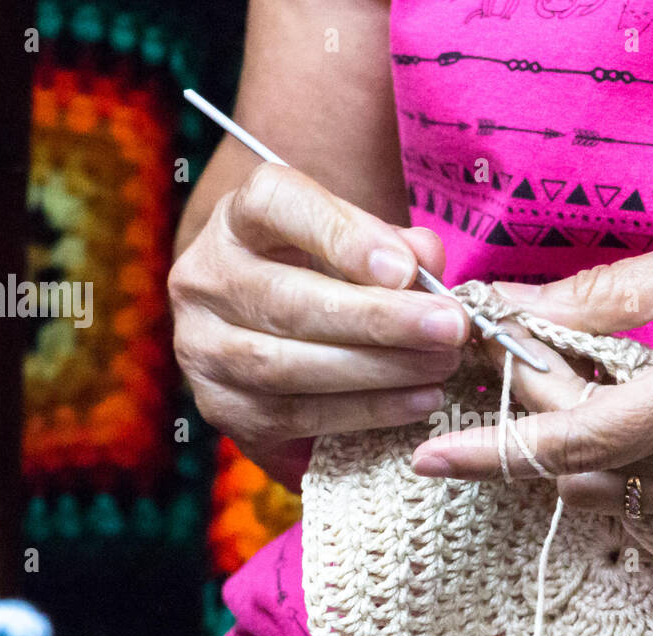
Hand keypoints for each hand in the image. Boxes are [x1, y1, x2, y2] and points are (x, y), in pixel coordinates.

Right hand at [168, 163, 470, 473]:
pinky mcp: (221, 407)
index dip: (341, 235)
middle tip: (450, 328)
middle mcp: (204, 278)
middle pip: (288, 300)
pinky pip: (294, 415)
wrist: (265, 335)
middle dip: (380, 319)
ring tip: (440, 366)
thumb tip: (427, 259)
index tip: (405, 268)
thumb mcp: (356, 247)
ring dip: (377, 371)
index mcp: (238, 219)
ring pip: (287, 366)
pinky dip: (362, 412)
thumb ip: (394, 246)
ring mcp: (201, 347)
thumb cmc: (322, 278)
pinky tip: (415, 402)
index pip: (275, 204)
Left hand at [410, 233, 652, 518]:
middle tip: (507, 345)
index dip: (490, 452)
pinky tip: (605, 394)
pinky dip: (604, 446)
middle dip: (527, 407)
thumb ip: (598, 298)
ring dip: (563, 430)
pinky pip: (637, 484)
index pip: (568, 444)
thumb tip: (514, 310)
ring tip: (557, 365)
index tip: (426, 459)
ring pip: (601, 477)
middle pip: (574, 459)